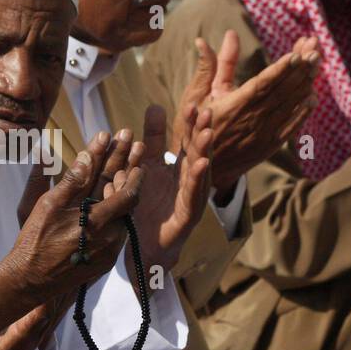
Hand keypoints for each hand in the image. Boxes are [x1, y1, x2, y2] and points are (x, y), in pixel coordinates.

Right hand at [0, 133, 143, 336]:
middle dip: (131, 174)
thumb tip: (86, 156)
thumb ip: (71, 181)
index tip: (136, 152)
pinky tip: (113, 203)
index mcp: (96, 222)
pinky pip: (118, 234)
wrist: (30, 281)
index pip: (127, 194)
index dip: (133, 172)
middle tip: (137, 151)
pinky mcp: (104, 263)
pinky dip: (117, 215)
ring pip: (125, 218)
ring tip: (125, 173)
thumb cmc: (35, 241)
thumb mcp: (48, 206)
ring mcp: (108, 253)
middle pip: (130, 203)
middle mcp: (108, 238)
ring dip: (124, 195)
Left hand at [125, 103, 211, 272]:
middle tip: (206, 111)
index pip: (186, 141)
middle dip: (202, 132)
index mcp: (178, 168)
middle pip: (197, 152)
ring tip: (207, 132)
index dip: (189, 124)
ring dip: (204, 151)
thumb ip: (151, 140)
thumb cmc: (147, 205)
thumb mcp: (146, 166)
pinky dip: (197, 179)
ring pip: (199, 171)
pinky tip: (200, 164)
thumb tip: (155, 106)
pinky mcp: (189, 215)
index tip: (192, 104)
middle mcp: (188, 181)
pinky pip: (193, 195)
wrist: (143, 245)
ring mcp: (191, 198)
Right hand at [174, 32, 319, 191]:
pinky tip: (313, 97)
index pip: (263, 83)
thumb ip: (213, 66)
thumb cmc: (200, 127)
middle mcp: (252, 119)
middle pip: (282, 91)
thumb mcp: (199, 94)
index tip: (297, 53)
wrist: (204, 169)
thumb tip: (212, 38)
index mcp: (234, 105)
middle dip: (300, 69)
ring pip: (290, 105)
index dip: (281, 69)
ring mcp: (263, 133)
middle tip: (316, 49)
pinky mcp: (270, 145)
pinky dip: (303, 112)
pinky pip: (292, 126)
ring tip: (317, 64)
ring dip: (305, 84)